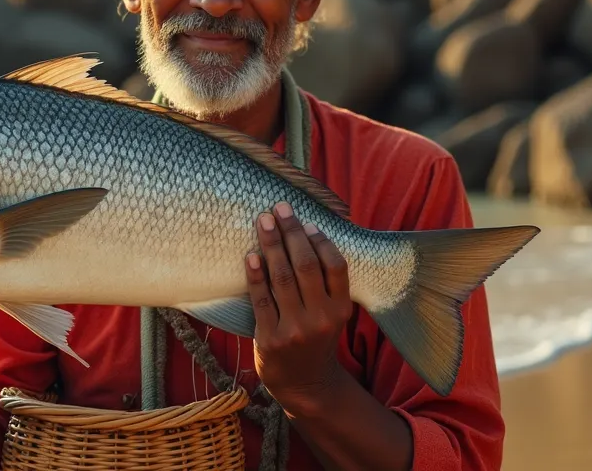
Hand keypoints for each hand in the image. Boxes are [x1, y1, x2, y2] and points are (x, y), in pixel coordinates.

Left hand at [245, 201, 352, 410]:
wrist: (304, 383)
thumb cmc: (316, 337)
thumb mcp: (333, 314)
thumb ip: (326, 283)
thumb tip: (310, 232)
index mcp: (341, 309)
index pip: (336, 266)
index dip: (321, 240)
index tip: (307, 221)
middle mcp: (321, 319)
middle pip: (306, 265)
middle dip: (291, 232)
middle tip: (279, 208)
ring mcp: (295, 330)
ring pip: (282, 278)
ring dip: (271, 245)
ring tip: (263, 221)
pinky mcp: (270, 339)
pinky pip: (261, 300)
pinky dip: (255, 275)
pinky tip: (251, 256)